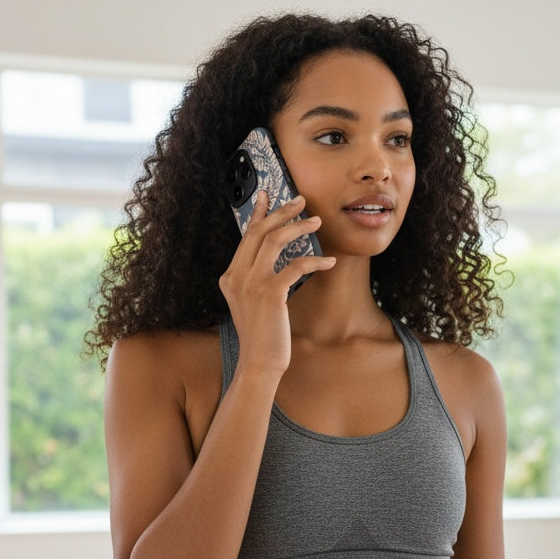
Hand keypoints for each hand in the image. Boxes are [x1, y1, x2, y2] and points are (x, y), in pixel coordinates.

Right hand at [218, 191, 334, 376]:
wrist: (259, 363)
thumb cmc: (261, 337)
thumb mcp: (251, 306)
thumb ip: (254, 283)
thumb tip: (272, 264)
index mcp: (230, 277)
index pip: (246, 237)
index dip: (258, 214)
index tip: (267, 195)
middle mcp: (237, 276)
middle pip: (259, 231)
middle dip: (282, 212)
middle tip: (302, 201)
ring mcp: (251, 284)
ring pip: (275, 240)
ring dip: (298, 227)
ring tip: (317, 222)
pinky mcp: (270, 293)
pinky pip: (296, 266)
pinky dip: (316, 261)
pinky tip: (330, 261)